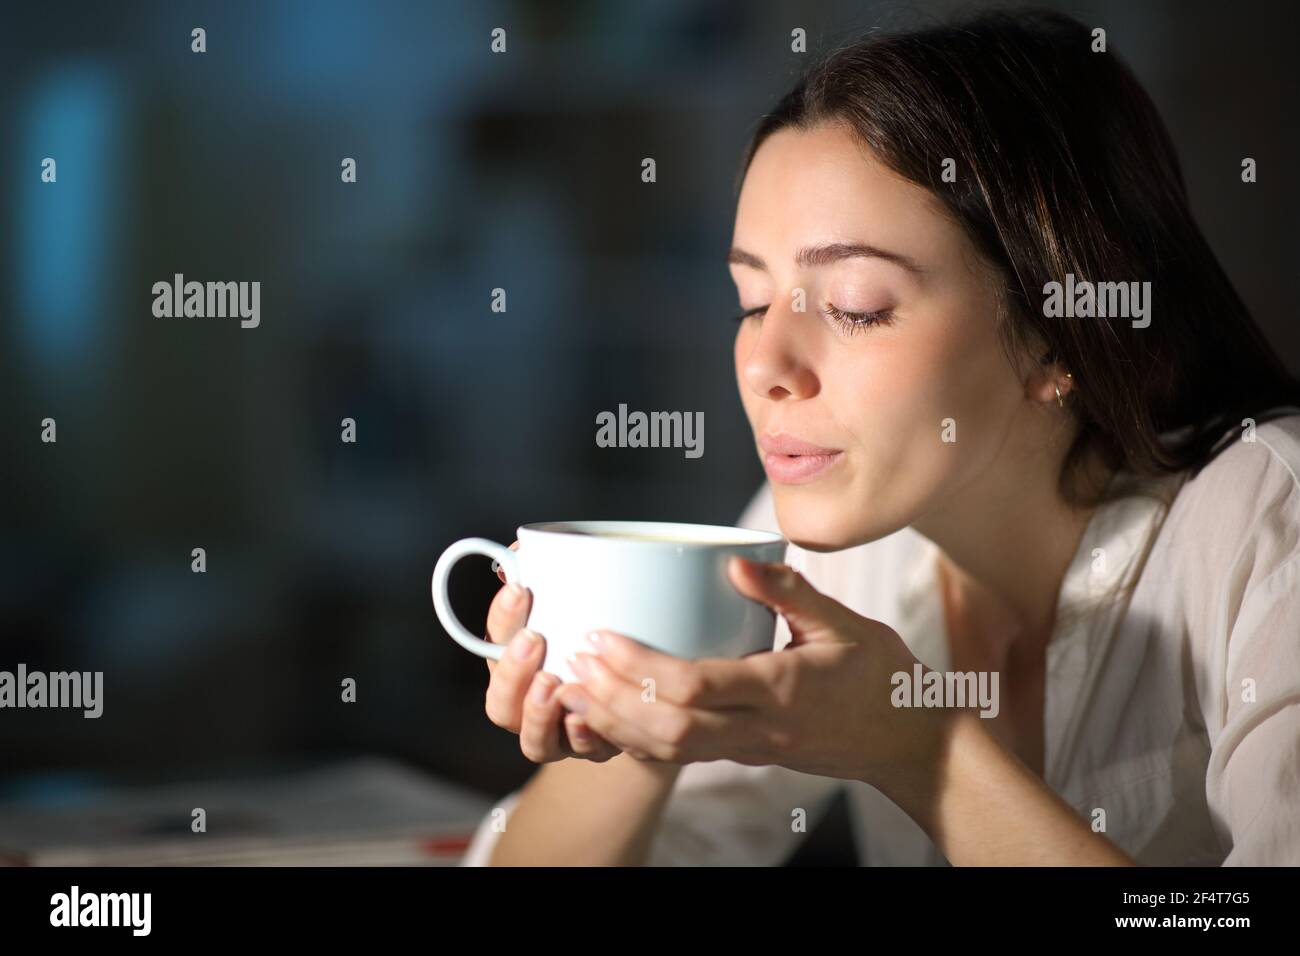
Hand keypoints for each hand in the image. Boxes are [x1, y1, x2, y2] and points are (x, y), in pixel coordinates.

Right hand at [482, 542, 620, 762]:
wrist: (660, 675)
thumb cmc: (609, 622)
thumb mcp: (583, 592)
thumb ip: (551, 568)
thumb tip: (524, 551)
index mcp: (520, 661)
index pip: (494, 642)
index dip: (502, 618)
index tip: (520, 590)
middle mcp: (533, 701)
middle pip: (500, 704)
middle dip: (510, 672)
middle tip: (533, 640)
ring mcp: (564, 731)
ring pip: (534, 741)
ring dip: (537, 715)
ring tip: (552, 684)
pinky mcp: (599, 747)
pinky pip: (583, 754)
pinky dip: (583, 738)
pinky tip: (589, 719)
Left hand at [553, 556, 948, 785]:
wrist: (907, 743)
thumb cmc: (881, 677)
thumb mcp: (846, 624)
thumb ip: (792, 592)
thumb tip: (737, 562)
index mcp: (781, 690)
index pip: (697, 688)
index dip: (641, 666)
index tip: (603, 636)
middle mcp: (759, 729)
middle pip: (668, 728)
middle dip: (612, 697)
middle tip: (572, 661)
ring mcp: (749, 750)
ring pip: (668, 750)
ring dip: (614, 722)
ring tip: (571, 689)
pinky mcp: (742, 756)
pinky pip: (680, 756)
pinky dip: (636, 738)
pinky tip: (606, 713)